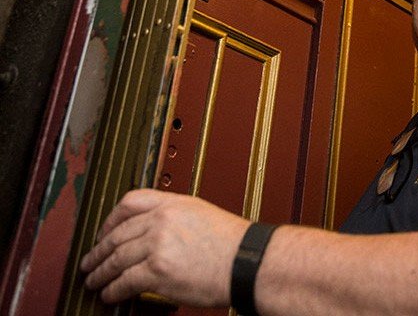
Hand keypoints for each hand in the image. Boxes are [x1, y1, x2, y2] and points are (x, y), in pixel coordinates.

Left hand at [80, 189, 248, 305]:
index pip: (129, 202)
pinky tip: (110, 294)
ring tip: (94, 281)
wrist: (247, 262)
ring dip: (100, 272)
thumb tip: (155, 233)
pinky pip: (124, 281)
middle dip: (98, 251)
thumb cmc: (234, 244)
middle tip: (90, 261)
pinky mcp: (157, 271)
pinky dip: (113, 290)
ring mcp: (157, 244)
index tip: (104, 231)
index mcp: (173, 203)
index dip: (110, 219)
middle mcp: (162, 220)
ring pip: (116, 258)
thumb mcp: (203, 215)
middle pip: (117, 233)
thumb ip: (176, 218)